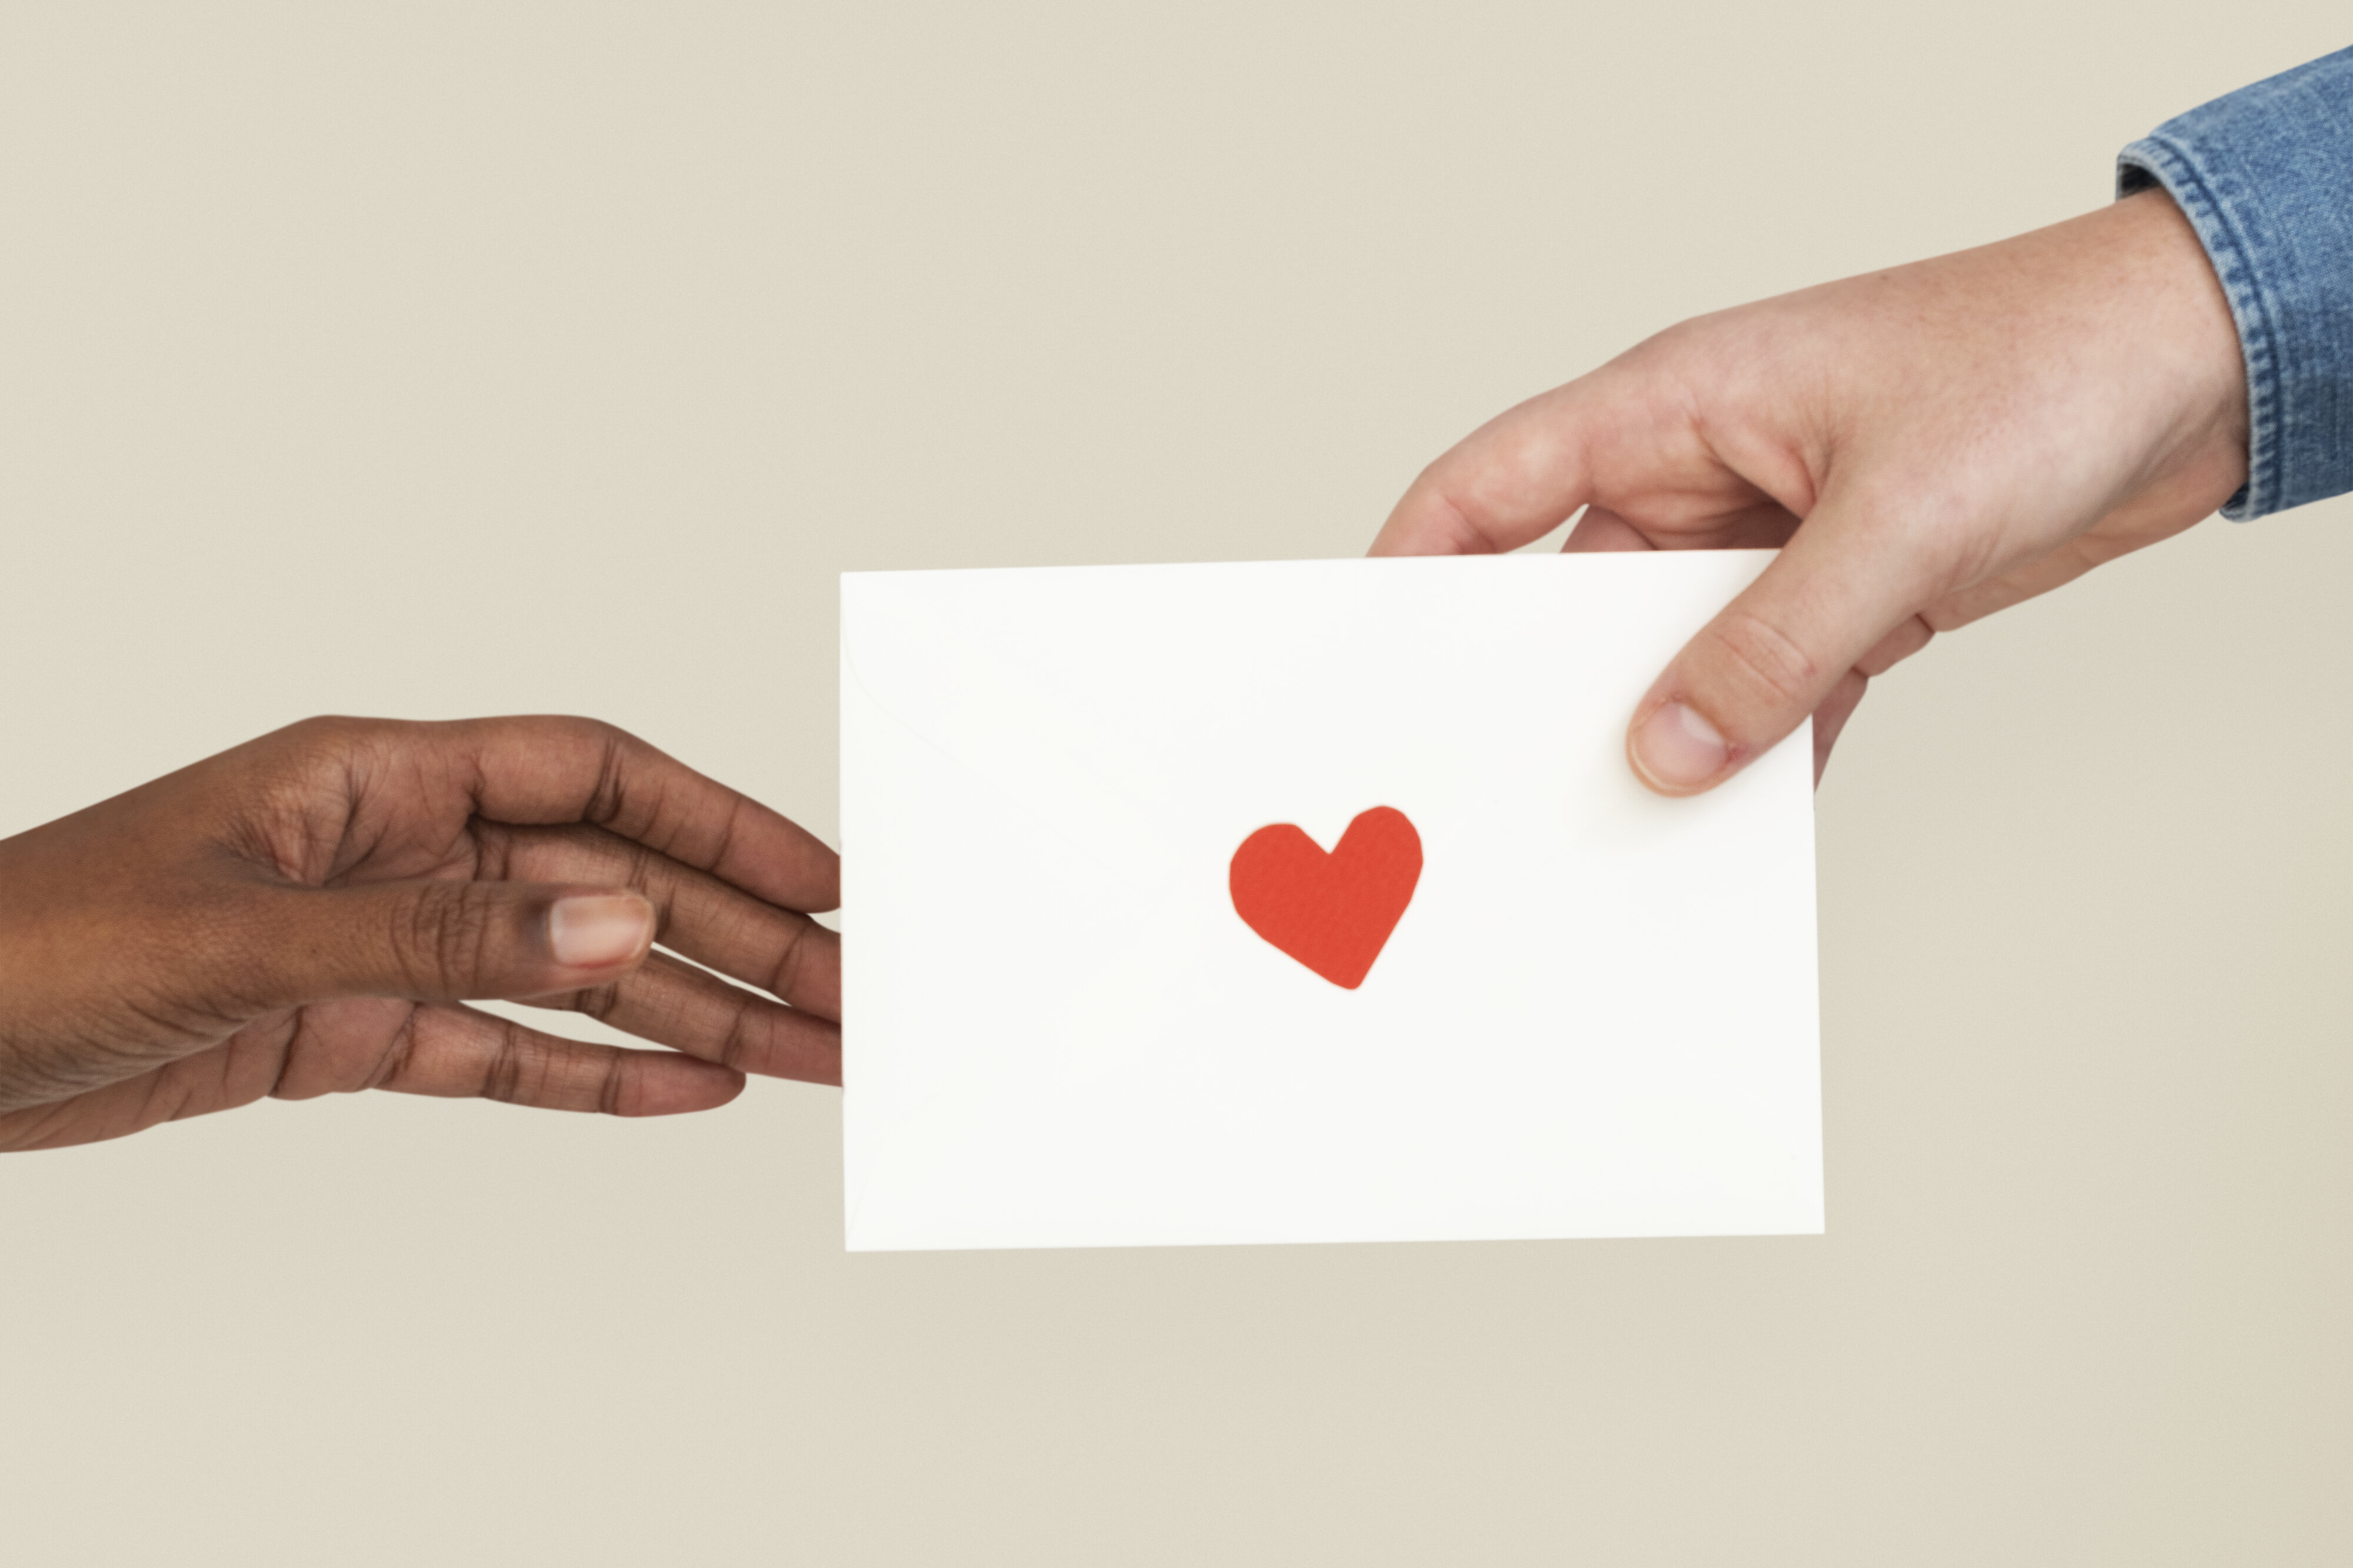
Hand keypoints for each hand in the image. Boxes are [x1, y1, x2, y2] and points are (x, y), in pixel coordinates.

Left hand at [0, 716, 839, 1149]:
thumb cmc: (36, 947)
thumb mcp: (247, 935)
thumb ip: (441, 935)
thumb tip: (615, 924)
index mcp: (379, 779)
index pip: (593, 777)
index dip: (719, 821)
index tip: (821, 879)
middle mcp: (400, 850)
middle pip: (610, 885)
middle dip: (739, 939)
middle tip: (851, 998)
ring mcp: (384, 943)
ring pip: (576, 976)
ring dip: (695, 1016)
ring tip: (809, 1057)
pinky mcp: (352, 1032)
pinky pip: (504, 1053)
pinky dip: (596, 1076)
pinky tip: (689, 1091)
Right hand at [1371, 188, 2249, 791]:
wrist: (2198, 365)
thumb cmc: (2044, 364)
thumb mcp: (1899, 517)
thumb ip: (1774, 642)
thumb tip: (1668, 752)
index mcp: (1674, 406)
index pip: (1493, 485)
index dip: (1415, 566)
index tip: (1372, 660)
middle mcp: (1704, 473)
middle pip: (1577, 599)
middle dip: (1547, 694)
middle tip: (1510, 793)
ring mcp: (1772, 537)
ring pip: (1675, 658)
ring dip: (1667, 736)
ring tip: (1633, 829)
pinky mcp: (1846, 592)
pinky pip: (1769, 687)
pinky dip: (1761, 748)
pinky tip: (1748, 814)